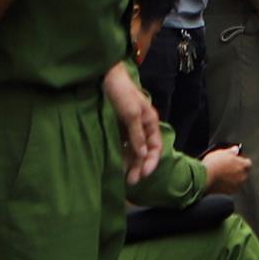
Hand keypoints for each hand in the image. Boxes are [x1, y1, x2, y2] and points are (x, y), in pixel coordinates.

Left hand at [102, 65, 163, 180]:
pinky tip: (115, 164)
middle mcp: (141, 126)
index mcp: (150, 121)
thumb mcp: (131, 114)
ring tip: (123, 177)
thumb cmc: (121, 92)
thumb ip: (137, 135)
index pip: (156, 146)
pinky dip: (120, 155)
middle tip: (131, 182)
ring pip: (132, 150)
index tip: (144, 175)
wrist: (103, 77)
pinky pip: (121, 144)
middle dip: (140, 167)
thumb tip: (143, 154)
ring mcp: (128, 127)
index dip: (151, 161)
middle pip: (144, 151)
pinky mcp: (115, 127)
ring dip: (130, 163)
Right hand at [200, 147, 248, 195]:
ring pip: (238, 181)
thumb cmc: (213, 164)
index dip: (240, 161)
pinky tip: (220, 182)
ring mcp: (237, 185)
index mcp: (243, 165)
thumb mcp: (222, 152)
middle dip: (237, 171)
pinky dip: (228, 186)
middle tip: (227, 169)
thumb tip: (236, 149)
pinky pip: (231, 188)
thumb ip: (231, 151)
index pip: (247, 163)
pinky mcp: (230, 192)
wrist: (203, 178)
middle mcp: (243, 176)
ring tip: (222, 176)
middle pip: (243, 173)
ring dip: (233, 179)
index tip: (235, 161)